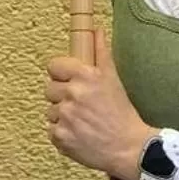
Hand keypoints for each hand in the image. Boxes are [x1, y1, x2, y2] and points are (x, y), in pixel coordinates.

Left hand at [46, 26, 151, 179]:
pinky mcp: (60, 136)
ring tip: (82, 121)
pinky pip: (51, 130)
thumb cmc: (123, 114)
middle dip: (62, 96)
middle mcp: (72, 94)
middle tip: (81, 105)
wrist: (129, 148)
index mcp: (85, 76)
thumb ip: (101, 53)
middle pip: (49, 89)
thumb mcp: (114, 79)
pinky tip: (79, 133)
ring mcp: (64, 116)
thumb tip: (95, 30)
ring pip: (50, 110)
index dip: (61, 73)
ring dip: (62, 115)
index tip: (70, 81)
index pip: (53, 66)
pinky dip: (62, 132)